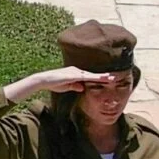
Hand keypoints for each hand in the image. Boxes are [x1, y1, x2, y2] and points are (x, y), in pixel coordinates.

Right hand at [7, 66, 124, 100]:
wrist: (43, 80)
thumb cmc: (53, 83)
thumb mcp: (66, 86)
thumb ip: (75, 86)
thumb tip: (83, 88)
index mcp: (76, 72)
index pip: (90, 75)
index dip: (100, 77)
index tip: (109, 78)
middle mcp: (77, 70)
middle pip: (93, 73)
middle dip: (104, 75)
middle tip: (116, 76)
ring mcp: (76, 72)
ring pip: (93, 74)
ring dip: (103, 76)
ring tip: (114, 78)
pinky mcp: (74, 75)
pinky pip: (88, 77)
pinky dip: (96, 78)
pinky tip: (104, 79)